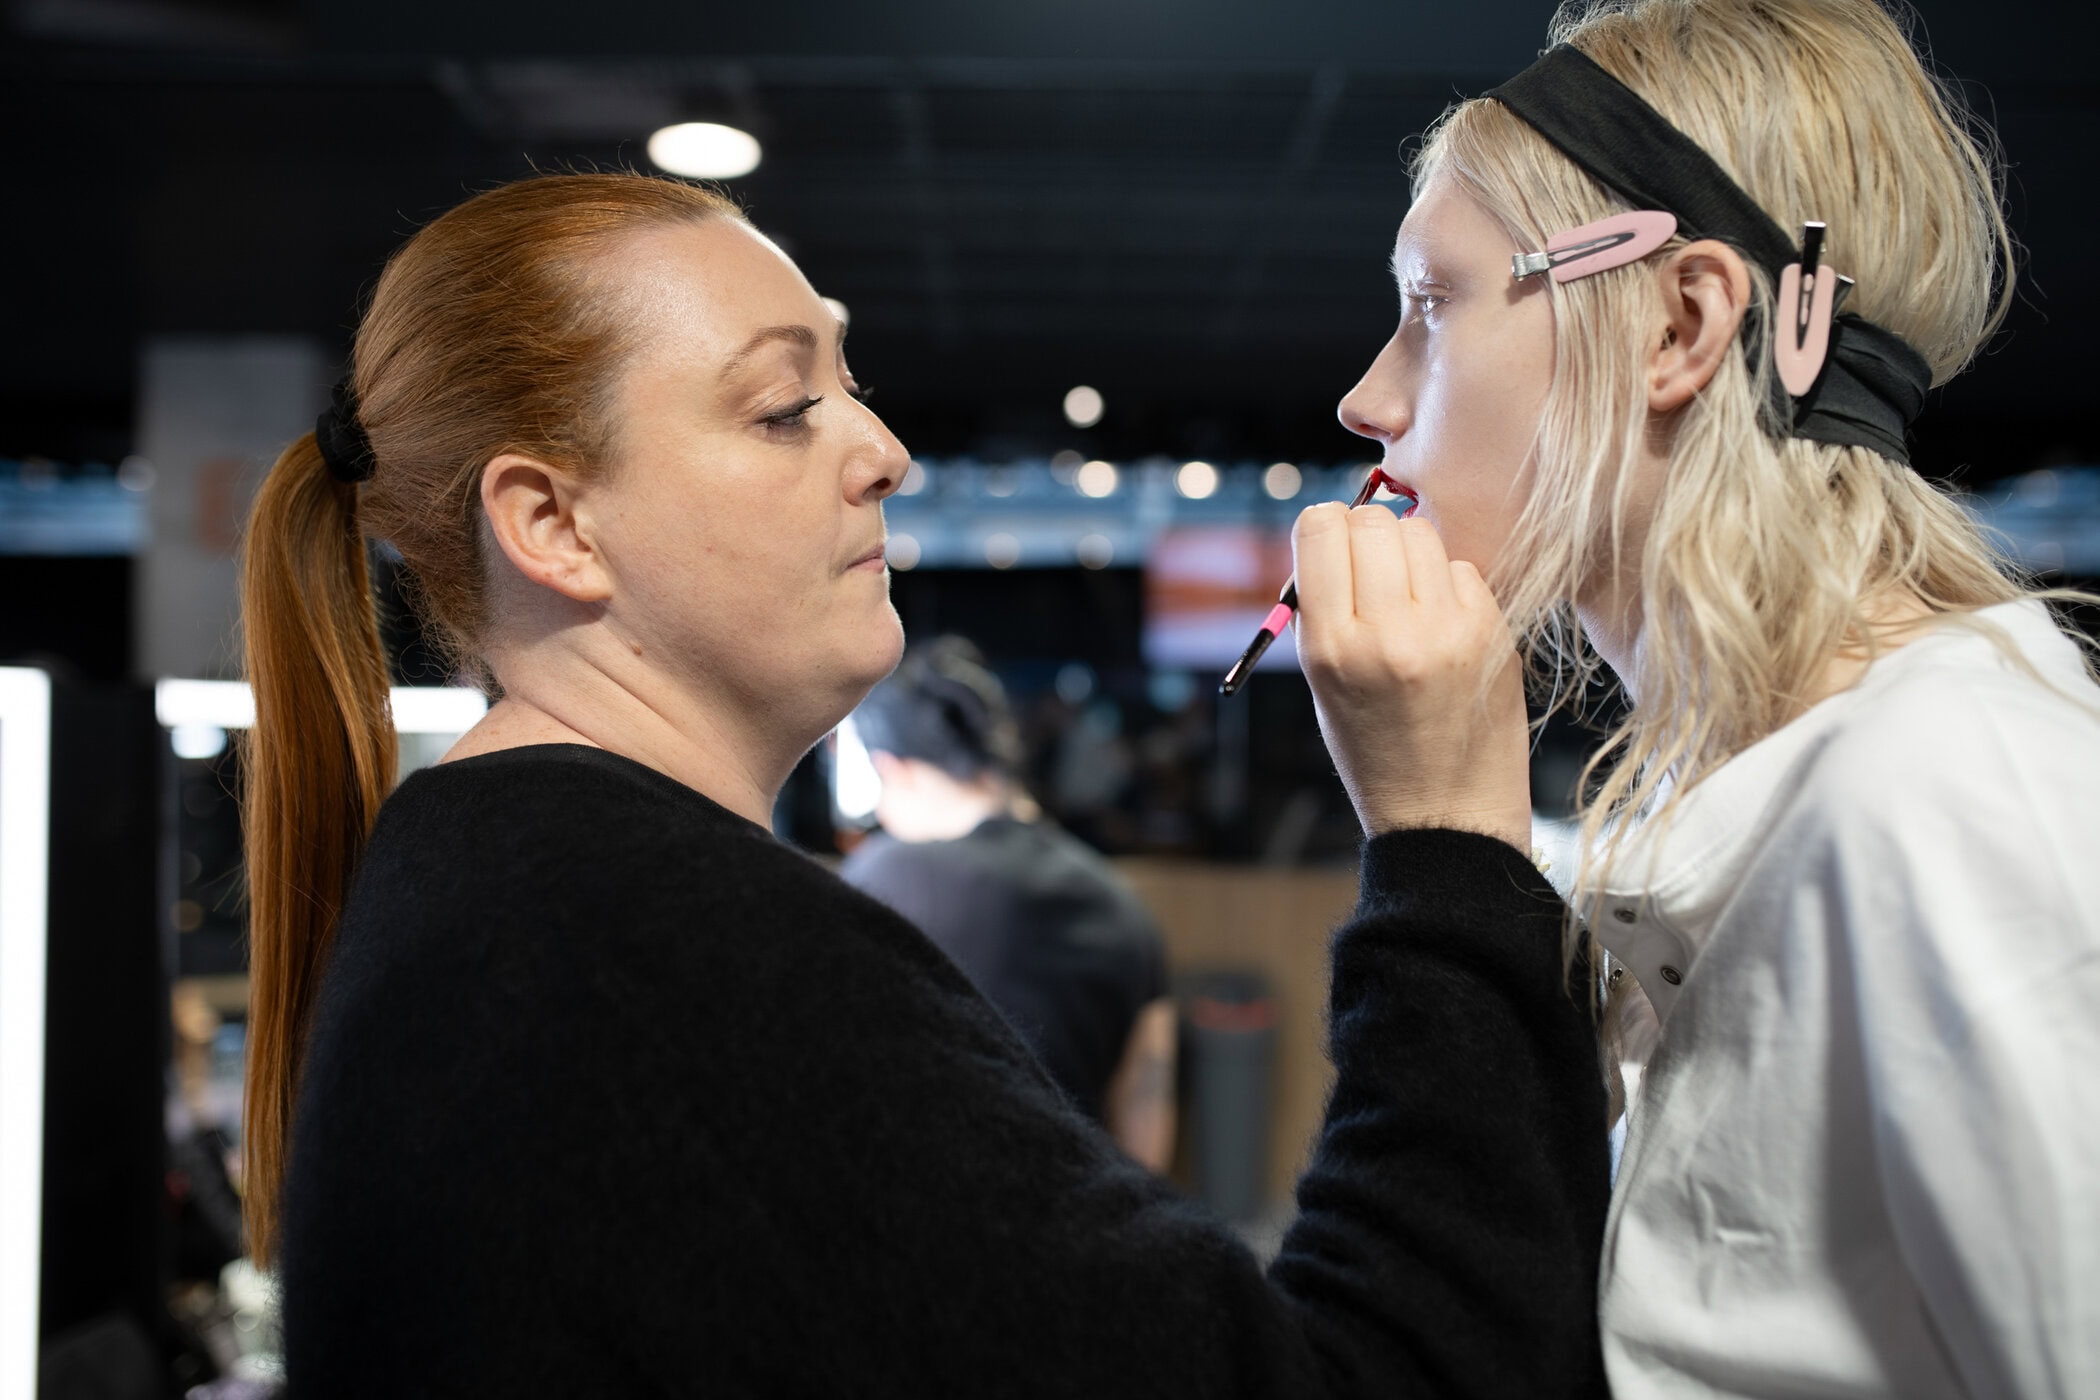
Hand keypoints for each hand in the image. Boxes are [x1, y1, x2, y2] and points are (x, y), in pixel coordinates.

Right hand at [1291, 502, 1531, 849]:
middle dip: (1365, 532)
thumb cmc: (1374, 745)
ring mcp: (1446, 631)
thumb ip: (1325, 606)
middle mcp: (1388, 634)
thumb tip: (1339, 531)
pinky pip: (1461, 570)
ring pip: (1421, 534)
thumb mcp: (1323, 682)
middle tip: (1370, 564)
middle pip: (1372, 522)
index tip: (1330, 544)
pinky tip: (1443, 624)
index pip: (1321, 530)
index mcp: (1332, 649)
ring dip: (1409, 552)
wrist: (1446, 811)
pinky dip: (1448, 585)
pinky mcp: (1491, 632)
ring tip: (1407, 596)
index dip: (1323, 528)